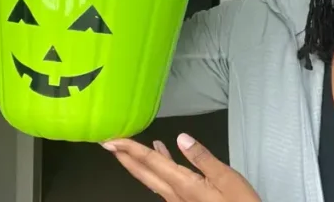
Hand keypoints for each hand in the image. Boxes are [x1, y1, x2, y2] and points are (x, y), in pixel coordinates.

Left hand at [103, 134, 260, 201]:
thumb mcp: (226, 178)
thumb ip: (202, 158)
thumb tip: (181, 137)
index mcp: (184, 184)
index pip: (151, 162)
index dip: (130, 149)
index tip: (111, 140)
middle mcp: (175, 194)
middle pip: (144, 173)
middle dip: (124, 157)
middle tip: (107, 143)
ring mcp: (178, 200)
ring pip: (151, 178)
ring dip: (137, 163)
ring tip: (128, 147)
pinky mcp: (185, 201)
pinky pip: (163, 182)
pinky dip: (158, 166)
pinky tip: (163, 155)